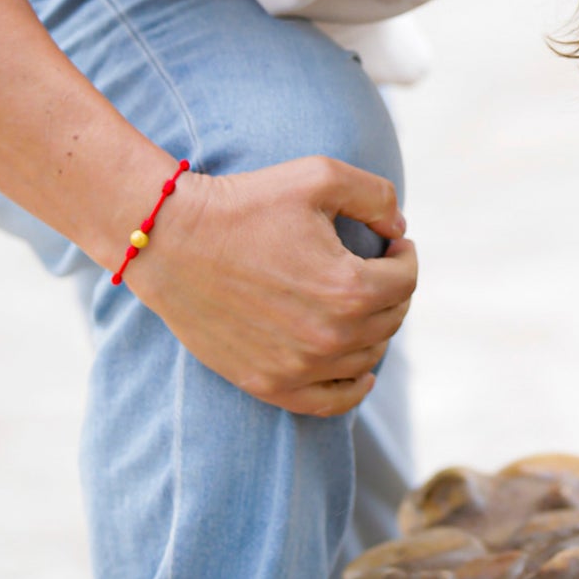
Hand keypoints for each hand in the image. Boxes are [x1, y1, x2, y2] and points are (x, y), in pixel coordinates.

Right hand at [127, 155, 416, 416]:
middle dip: (393, 288)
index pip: (405, 280)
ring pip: (367, 357)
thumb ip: (377, 196)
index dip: (406, 255)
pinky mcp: (267, 383)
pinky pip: (331, 403)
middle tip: (378, 266)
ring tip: (363, 301)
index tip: (393, 242)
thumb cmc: (247, 203)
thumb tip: (399, 231)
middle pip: (391, 319)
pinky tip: (363, 371)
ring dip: (376, 327)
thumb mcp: (320, 176)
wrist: (173, 240)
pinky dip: (354, 388)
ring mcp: (297, 367)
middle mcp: (328, 337)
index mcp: (348, 288)